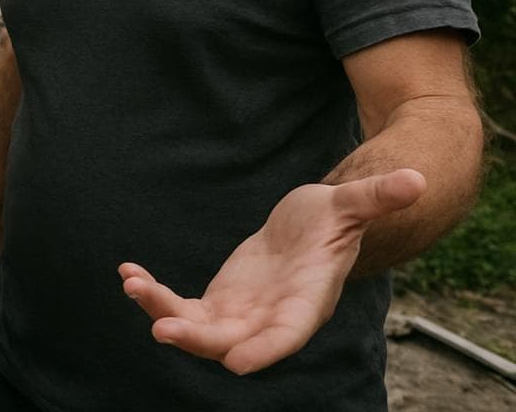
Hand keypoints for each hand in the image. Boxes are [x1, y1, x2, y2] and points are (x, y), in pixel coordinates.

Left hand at [118, 168, 424, 374]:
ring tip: (133, 285)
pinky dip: (154, 295)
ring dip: (164, 313)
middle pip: (233, 341)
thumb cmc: (332, 217)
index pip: (288, 334)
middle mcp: (271, 319)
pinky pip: (180, 308)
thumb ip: (377, 197)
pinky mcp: (217, 305)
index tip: (236, 362)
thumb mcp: (351, 203)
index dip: (265, 349)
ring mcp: (241, 316)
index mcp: (307, 301)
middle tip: (162, 328)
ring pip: (199, 329)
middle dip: (198, 338)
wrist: (308, 230)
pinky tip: (128, 273)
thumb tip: (417, 181)